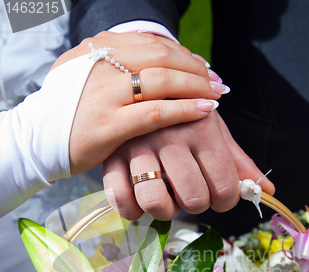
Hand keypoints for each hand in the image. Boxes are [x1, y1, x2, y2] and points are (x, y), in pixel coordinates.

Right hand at [51, 31, 222, 174]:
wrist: (38, 138)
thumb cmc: (68, 110)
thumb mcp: (86, 74)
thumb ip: (114, 64)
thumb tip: (152, 61)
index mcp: (98, 48)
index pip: (152, 43)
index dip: (183, 54)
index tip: (202, 67)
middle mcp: (102, 65)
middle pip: (162, 57)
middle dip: (195, 69)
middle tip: (216, 81)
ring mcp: (104, 94)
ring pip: (162, 81)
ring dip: (196, 86)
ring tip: (216, 95)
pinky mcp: (108, 124)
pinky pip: (154, 113)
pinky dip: (184, 110)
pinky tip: (204, 111)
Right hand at [103, 111, 275, 219]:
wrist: (139, 88)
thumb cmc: (183, 115)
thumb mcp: (213, 130)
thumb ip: (238, 162)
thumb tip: (266, 193)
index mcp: (202, 128)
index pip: (225, 187)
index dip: (226, 202)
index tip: (219, 197)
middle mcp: (169, 136)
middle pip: (194, 199)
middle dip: (198, 206)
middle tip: (193, 196)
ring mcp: (137, 146)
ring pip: (155, 202)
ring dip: (166, 211)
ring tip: (167, 200)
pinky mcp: (111, 156)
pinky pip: (121, 199)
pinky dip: (132, 212)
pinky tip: (140, 205)